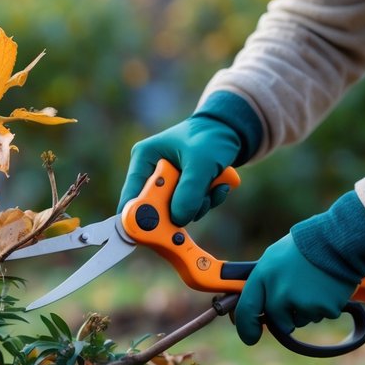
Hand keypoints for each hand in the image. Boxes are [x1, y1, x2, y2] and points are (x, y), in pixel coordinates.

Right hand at [118, 115, 242, 225]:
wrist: (232, 130)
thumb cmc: (211, 137)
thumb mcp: (201, 161)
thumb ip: (189, 191)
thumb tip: (177, 218)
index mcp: (145, 158)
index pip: (131, 194)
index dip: (137, 216)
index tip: (145, 234)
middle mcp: (153, 172)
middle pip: (156, 208)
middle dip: (181, 207)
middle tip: (199, 199)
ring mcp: (169, 183)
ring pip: (178, 211)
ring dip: (199, 204)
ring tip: (212, 184)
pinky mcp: (184, 190)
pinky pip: (192, 208)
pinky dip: (208, 201)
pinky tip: (218, 185)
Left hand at [234, 235, 358, 345]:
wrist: (338, 240)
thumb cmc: (304, 247)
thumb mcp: (274, 258)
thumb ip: (265, 283)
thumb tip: (261, 305)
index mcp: (263, 277)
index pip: (247, 310)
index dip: (247, 328)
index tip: (251, 337)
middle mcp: (280, 293)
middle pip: (278, 322)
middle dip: (286, 315)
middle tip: (298, 294)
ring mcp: (302, 303)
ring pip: (301, 320)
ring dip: (306, 309)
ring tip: (314, 282)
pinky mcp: (324, 309)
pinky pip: (321, 316)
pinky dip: (325, 306)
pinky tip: (327, 287)